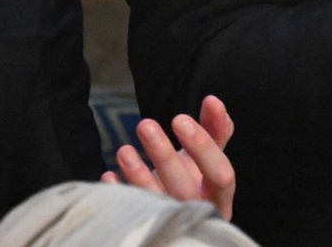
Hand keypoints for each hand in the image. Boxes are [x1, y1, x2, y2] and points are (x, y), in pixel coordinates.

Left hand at [103, 95, 235, 219]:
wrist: (179, 220)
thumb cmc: (195, 183)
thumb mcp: (208, 158)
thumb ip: (215, 131)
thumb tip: (212, 100)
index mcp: (218, 197)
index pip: (220, 174)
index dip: (203, 147)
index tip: (179, 119)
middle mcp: (197, 213)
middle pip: (185, 190)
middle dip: (164, 155)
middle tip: (145, 124)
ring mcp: (171, 226)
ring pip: (156, 203)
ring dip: (138, 175)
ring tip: (124, 150)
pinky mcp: (148, 231)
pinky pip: (131, 215)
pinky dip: (120, 194)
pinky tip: (110, 176)